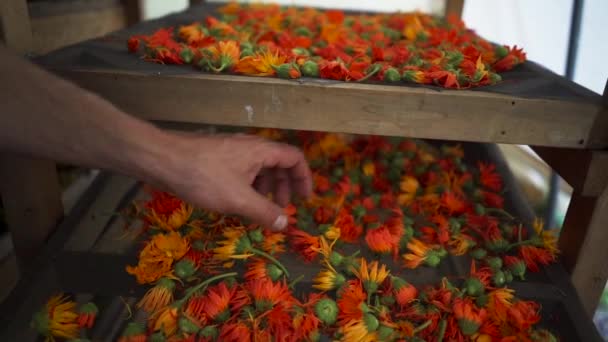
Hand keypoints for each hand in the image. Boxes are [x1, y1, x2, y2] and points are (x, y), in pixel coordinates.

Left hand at [159, 133, 311, 230]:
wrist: (162, 159)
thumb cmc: (204, 177)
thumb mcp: (238, 199)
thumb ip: (265, 212)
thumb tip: (286, 224)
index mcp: (261, 151)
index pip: (294, 158)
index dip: (303, 178)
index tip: (304, 199)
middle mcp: (250, 147)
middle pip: (278, 163)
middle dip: (284, 186)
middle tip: (281, 208)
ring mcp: (231, 151)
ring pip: (258, 167)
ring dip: (265, 187)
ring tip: (259, 208)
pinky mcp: (216, 157)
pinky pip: (241, 170)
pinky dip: (248, 186)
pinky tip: (236, 202)